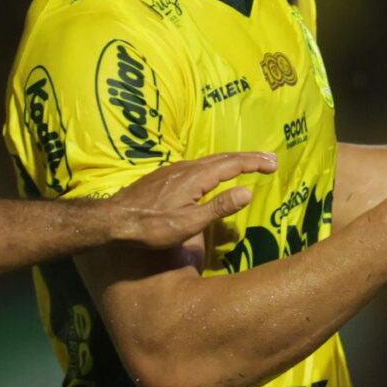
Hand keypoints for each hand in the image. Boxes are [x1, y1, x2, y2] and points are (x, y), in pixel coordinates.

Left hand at [101, 153, 277, 248]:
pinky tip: (213, 173)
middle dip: (248, 158)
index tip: (273, 164)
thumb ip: (219, 207)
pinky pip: (196, 165)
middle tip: (269, 159)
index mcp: (196, 178)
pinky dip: (215, 165)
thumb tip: (248, 192)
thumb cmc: (151, 228)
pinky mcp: (164, 176)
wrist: (112, 221)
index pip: (232, 164)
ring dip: (231, 161)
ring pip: (209, 160)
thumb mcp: (189, 224)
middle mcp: (186, 168)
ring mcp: (173, 170)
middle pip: (223, 158)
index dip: (254, 162)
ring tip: (247, 163)